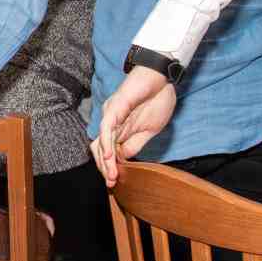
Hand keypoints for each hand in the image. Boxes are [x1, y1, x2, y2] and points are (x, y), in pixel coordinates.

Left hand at [91, 67, 178, 186]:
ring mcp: (111, 113)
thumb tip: (124, 159)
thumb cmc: (157, 100)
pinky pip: (107, 126)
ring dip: (105, 159)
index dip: (108, 166)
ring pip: (102, 139)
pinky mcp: (115, 106)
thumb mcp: (149, 130)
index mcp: (118, 127)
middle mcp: (110, 121)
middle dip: (104, 167)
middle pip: (99, 147)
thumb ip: (135, 144)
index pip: (107, 150)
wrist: (162, 77)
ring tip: (110, 174)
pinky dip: (107, 141)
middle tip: (111, 183)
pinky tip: (110, 155)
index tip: (114, 181)